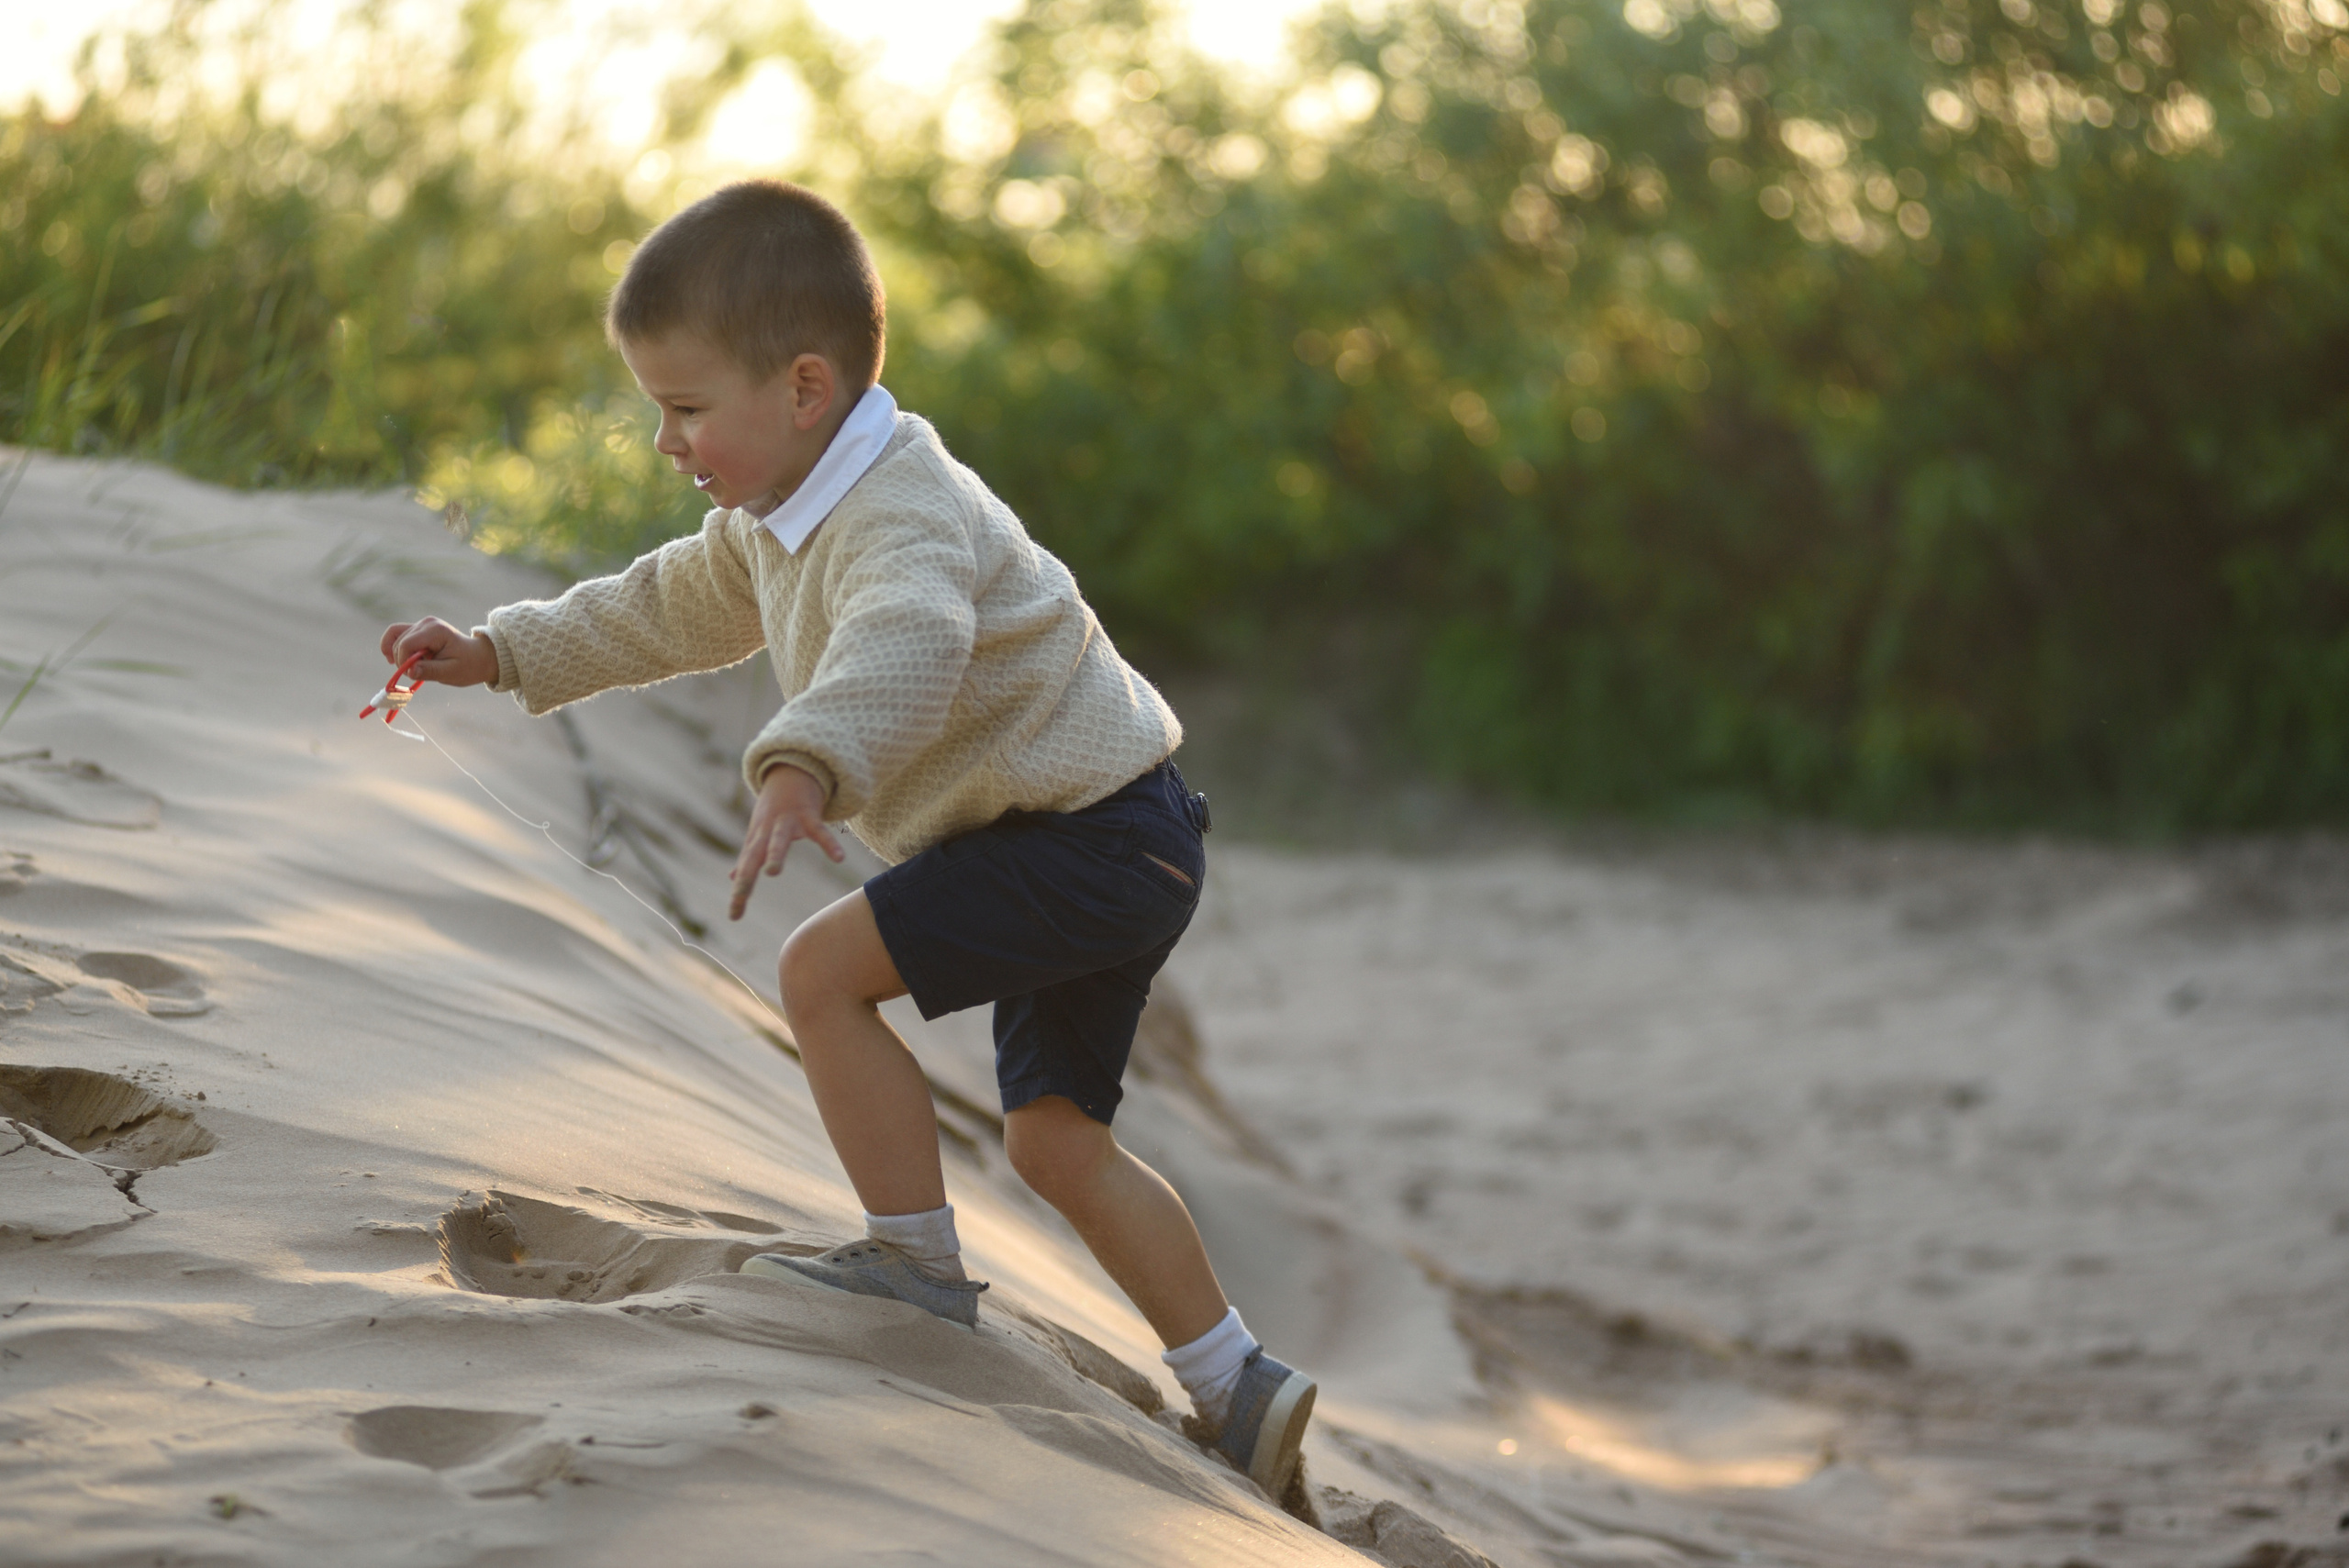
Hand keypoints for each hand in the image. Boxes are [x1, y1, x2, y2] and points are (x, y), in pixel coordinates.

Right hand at [380, 617, 498, 686]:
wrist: (478, 657)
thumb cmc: (467, 665)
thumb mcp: (451, 672)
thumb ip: (430, 671)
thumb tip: (409, 671)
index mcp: (436, 631)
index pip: (406, 644)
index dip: (404, 662)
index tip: (414, 674)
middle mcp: (426, 623)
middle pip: (398, 642)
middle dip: (402, 661)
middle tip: (418, 673)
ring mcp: (422, 624)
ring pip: (394, 637)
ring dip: (397, 655)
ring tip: (411, 668)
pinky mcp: (418, 629)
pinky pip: (396, 634)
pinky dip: (392, 647)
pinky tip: (393, 659)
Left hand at [730, 763, 843, 920]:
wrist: (790, 774)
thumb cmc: (772, 810)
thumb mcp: (757, 834)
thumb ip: (747, 857)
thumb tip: (731, 876)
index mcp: (755, 842)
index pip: (744, 871)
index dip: (739, 894)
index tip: (734, 917)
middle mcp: (766, 833)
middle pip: (753, 856)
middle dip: (747, 875)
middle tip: (739, 895)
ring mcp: (786, 823)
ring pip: (778, 840)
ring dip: (774, 853)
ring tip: (772, 871)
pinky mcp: (808, 815)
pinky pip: (820, 831)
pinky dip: (828, 844)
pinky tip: (839, 859)